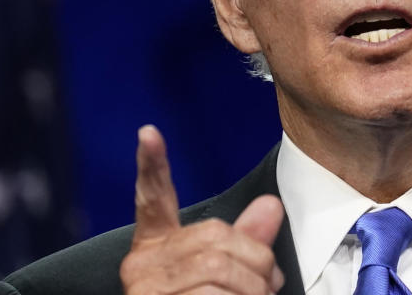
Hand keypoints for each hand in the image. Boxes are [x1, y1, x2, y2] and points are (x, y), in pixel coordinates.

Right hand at [119, 125, 285, 293]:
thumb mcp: (223, 278)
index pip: (152, 200)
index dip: (151, 166)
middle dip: (257, 262)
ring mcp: (145, 291)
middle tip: (270, 285)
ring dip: (254, 291)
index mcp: (155, 249)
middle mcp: (141, 268)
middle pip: (216, 238)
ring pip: (219, 271)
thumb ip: (246, 243)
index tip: (148, 132)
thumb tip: (271, 206)